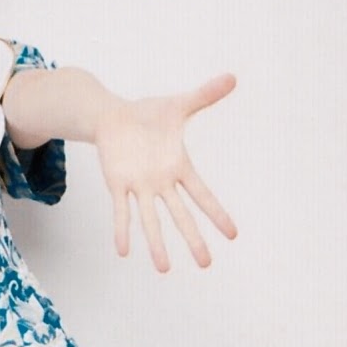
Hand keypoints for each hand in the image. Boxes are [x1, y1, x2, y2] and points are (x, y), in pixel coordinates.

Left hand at [95, 75, 236, 272]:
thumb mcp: (178, 105)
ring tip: (164, 269)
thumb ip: (204, 95)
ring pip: (151, 219)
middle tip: (206, 264)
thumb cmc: (148, 114)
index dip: (217, 213)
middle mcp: (161, 182)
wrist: (114, 117)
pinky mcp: (118, 184)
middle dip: (193, 239)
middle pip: (181, 215)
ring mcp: (140, 186)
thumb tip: (232, 77)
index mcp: (179, 167)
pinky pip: (121, 211)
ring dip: (157, 243)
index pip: (203, 194)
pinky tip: (123, 250)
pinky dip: (122, 229)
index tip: (233, 234)